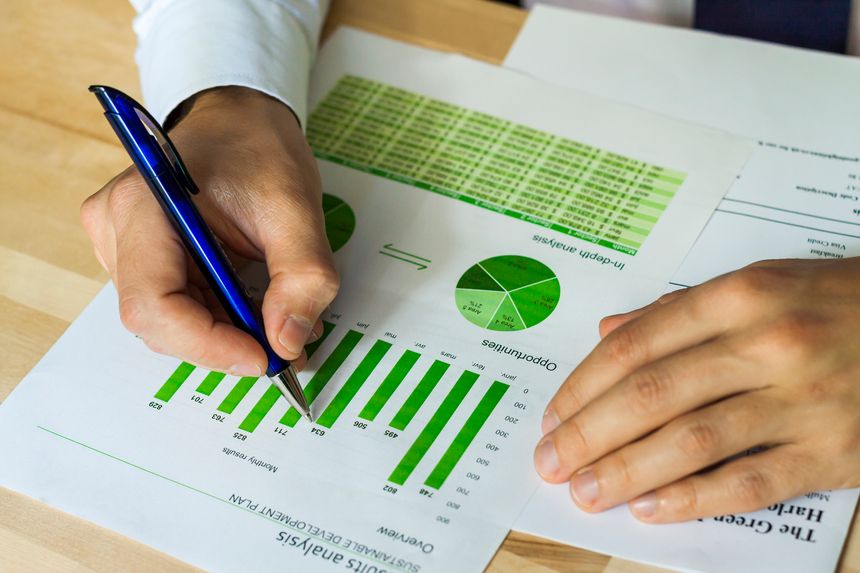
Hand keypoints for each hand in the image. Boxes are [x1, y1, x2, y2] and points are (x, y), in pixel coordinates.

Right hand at [81, 87, 338, 376]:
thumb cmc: (258, 147)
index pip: (153, 304)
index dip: (207, 344)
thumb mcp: (296, 208)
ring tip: (276, 315)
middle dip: (225, 342)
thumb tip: (288, 343)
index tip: (263, 356)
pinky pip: (176, 306)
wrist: (239, 117)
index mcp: (143, 206)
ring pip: (170, 320)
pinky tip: (253, 303)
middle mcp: (116, 227)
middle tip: (282, 343)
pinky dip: (219, 318)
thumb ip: (302, 277)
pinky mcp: (138, 255)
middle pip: (160, 321)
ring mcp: (121, 243)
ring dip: (227, 332)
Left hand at [534, 258, 859, 522]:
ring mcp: (801, 400)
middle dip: (588, 433)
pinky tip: (652, 509)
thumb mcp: (759, 282)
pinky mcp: (833, 451)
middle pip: (652, 394)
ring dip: (627, 471)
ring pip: (692, 441)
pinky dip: (695, 499)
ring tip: (585, 492)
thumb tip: (607, 330)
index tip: (553, 414)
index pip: (636, 345)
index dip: (583, 385)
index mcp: (739, 296)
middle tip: (551, 460)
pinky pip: (751, 482)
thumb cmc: (836, 302)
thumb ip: (677, 310)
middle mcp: (766, 344)